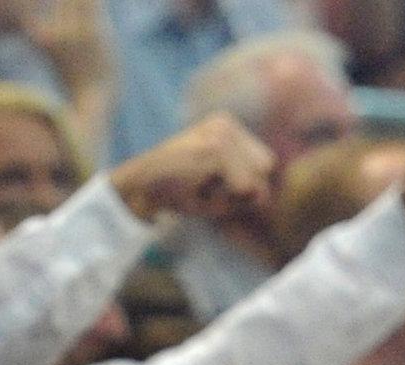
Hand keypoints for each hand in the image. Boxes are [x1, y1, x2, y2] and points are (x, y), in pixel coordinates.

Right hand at [110, 114, 272, 225]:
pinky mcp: (216, 148)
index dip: (245, 185)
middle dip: (244, 188)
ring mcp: (221, 133)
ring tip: (202, 188)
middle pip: (267, 167)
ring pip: (256, 180)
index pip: (265, 163)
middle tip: (207, 188)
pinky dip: (222, 200)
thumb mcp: (217, 188)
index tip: (211, 184)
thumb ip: (247, 190)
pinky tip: (197, 189)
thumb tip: (266, 196)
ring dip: (232, 196)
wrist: (138, 188)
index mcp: (227, 126)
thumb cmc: (177, 193)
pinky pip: (243, 188)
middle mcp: (226, 123)